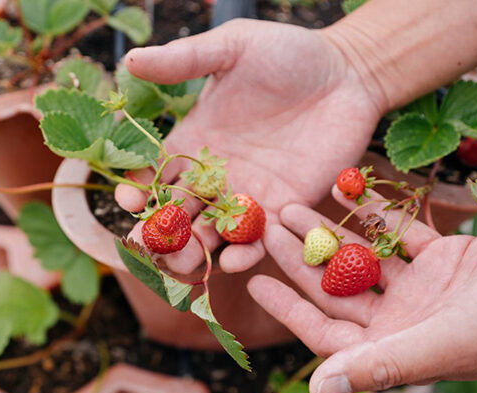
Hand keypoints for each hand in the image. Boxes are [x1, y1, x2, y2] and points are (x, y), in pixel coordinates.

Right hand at [115, 19, 383, 273]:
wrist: (348, 74)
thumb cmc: (288, 53)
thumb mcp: (233, 47)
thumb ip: (184, 59)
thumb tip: (130, 59)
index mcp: (193, 141)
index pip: (154, 174)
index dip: (137, 191)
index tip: (129, 201)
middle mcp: (214, 175)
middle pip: (176, 216)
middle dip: (160, 234)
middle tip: (150, 244)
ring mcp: (247, 196)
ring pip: (210, 237)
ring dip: (195, 254)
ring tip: (187, 262)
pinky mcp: (283, 209)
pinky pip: (257, 242)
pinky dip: (243, 256)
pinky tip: (234, 260)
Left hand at [249, 186, 476, 392]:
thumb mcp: (443, 343)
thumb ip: (380, 365)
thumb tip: (317, 389)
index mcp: (398, 348)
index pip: (327, 332)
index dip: (289, 309)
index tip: (253, 283)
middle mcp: (405, 321)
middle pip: (337, 288)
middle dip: (301, 259)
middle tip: (265, 229)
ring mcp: (424, 289)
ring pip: (362, 259)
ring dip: (328, 234)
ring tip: (291, 206)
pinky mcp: (445, 259)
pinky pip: (399, 233)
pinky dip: (374, 215)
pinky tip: (344, 190)